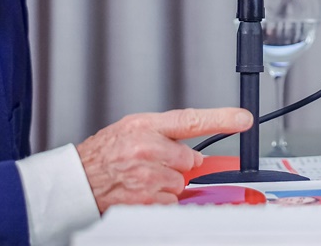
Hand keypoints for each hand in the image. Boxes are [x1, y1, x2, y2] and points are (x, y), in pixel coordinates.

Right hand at [77, 107, 251, 212]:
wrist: (76, 180)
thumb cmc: (102, 155)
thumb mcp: (130, 130)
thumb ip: (163, 136)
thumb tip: (194, 154)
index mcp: (144, 125)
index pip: (191, 119)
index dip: (222, 119)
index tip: (244, 119)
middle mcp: (147, 148)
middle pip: (190, 160)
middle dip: (177, 165)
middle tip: (153, 164)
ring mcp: (148, 175)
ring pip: (180, 183)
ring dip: (166, 185)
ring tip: (141, 178)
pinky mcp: (146, 198)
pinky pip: (170, 202)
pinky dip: (160, 201)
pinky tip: (140, 192)